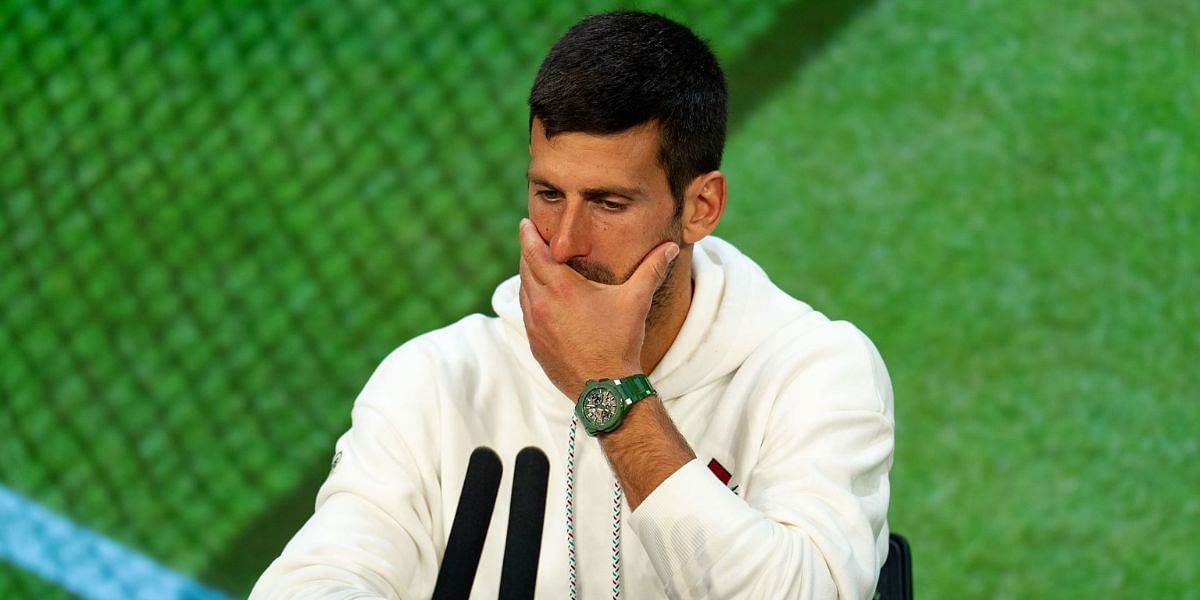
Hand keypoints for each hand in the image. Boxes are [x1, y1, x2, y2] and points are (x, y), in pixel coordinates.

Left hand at [517, 218, 678, 398]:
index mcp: (561, 289)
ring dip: (529, 277)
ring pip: (523, 292)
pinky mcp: (535, 344)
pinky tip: (543, 300)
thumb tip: (669, 247)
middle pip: (525, 269)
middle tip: (533, 240)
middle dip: (528, 253)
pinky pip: (526, 314)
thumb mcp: (636, 301)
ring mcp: (534, 326)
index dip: (528, 235)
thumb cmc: (620, 342)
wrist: (605, 387)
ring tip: (538, 267)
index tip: (526, 223)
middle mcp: (541, 305)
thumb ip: (651, 269)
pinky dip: (531, 301)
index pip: (534, 252)